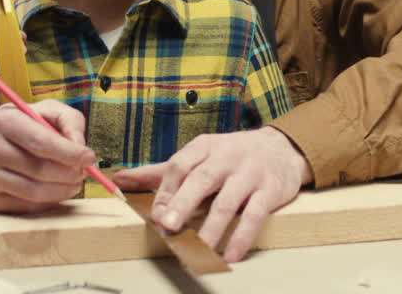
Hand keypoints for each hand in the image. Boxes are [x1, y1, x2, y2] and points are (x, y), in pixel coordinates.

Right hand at [0, 100, 96, 212]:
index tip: (89, 158)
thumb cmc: (24, 126)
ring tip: (73, 183)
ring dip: (62, 190)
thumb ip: (69, 121)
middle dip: (69, 173)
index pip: (40, 142)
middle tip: (83, 173)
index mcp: (3, 120)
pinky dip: (47, 201)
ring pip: (34, 192)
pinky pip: (25, 206)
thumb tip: (80, 147)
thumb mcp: (47, 111)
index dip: (69, 153)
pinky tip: (53, 190)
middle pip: (38, 169)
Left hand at [112, 127, 312, 261]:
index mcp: (205, 146)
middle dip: (183, 202)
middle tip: (169, 225)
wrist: (282, 149)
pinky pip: (254, 215)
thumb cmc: (232, 156)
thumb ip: (160, 171)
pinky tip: (231, 254)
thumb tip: (120, 180)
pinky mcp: (270, 190)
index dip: (166, 190)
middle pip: (202, 179)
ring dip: (211, 228)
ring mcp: (250, 173)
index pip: (180, 165)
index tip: (155, 214)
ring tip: (198, 249)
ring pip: (227, 202)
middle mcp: (227, 157)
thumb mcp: (198, 156)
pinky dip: (242, 236)